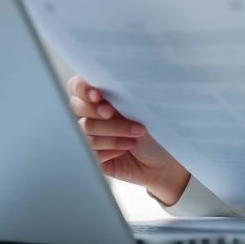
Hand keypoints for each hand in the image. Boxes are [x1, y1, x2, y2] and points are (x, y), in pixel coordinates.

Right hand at [66, 76, 189, 203]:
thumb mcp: (144, 107)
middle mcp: (94, 115)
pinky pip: (90, 152)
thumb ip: (124, 94)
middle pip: (77, 108)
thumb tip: (111, 83)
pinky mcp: (93, 158)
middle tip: (111, 113)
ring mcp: (92, 136)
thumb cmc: (158, 128)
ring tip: (136, 135)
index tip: (98, 95)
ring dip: (112, 132)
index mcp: (104, 96)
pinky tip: (126, 148)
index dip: (82, 89)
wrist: (167, 160)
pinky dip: (110, 149)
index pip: (78, 86)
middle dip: (95, 110)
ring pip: (86, 130)